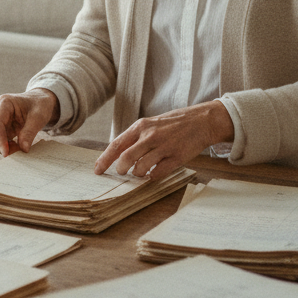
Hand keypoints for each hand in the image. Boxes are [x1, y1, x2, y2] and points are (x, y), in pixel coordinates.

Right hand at [0, 89, 58, 156]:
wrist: (40, 102)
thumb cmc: (39, 105)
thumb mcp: (39, 117)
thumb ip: (30, 132)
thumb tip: (23, 149)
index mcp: (5, 103)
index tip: (6, 153)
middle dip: (0, 145)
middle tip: (16, 151)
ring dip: (2, 146)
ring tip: (18, 148)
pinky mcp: (1, 127)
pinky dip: (5, 146)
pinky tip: (16, 146)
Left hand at [94, 99, 233, 180]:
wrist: (200, 121)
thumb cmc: (173, 124)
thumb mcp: (150, 124)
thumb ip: (135, 137)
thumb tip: (118, 154)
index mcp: (140, 126)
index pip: (116, 144)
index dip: (105, 159)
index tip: (98, 170)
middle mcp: (150, 136)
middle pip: (126, 158)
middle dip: (121, 169)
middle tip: (122, 172)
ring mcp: (163, 146)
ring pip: (141, 167)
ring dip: (138, 173)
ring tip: (141, 172)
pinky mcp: (176, 157)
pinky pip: (158, 173)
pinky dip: (153, 176)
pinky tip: (154, 173)